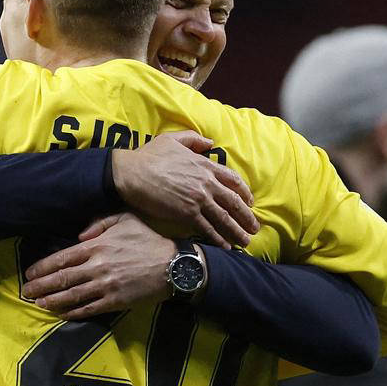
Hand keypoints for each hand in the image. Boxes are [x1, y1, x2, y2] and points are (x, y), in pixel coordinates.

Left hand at [21, 213, 175, 319]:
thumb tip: (80, 234)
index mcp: (97, 245)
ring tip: (38, 304)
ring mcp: (106, 285)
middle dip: (41, 286)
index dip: (43, 267)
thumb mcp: (126, 219)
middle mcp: (97, 266)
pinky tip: (62, 314)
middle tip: (25, 292)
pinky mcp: (115, 301)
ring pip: (72, 295)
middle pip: (62, 278)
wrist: (173, 265)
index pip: (63, 257)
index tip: (30, 273)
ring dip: (53, 300)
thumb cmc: (149, 239)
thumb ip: (100, 222)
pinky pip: (89, 309)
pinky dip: (73, 312)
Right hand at [112, 130, 257, 248]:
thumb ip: (193, 139)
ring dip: (237, 231)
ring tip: (246, 241)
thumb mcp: (172, 139)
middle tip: (255, 227)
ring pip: (224, 218)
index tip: (250, 202)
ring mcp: (198, 199)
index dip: (244, 192)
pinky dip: (218, 238)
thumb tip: (209, 142)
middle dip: (247, 216)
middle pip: (234, 202)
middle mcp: (206, 183)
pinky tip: (225, 246)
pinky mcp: (186, 214)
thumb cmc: (148, 156)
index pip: (232, 180)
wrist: (131, 173)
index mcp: (204, 165)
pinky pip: (207, 228)